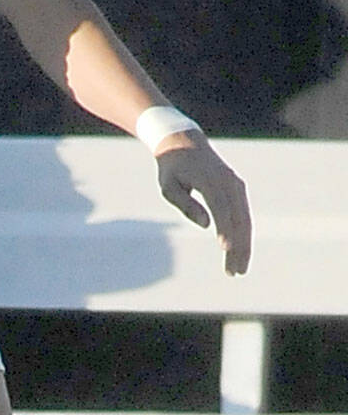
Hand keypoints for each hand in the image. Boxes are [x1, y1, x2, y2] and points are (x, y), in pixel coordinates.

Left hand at [154, 133, 251, 275]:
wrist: (183, 142)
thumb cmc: (172, 168)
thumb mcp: (169, 186)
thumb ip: (186, 205)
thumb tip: (205, 224)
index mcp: (210, 180)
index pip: (220, 208)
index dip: (224, 229)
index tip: (225, 249)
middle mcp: (228, 182)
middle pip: (238, 218)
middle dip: (238, 247)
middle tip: (234, 272)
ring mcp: (236, 185)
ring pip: (245, 220)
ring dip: (244, 245)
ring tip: (238, 269)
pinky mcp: (238, 188)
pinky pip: (244, 215)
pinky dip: (243, 234)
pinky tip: (240, 252)